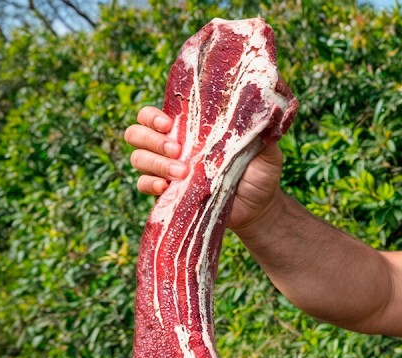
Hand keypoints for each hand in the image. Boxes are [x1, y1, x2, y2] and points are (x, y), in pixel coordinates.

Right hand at [124, 105, 285, 233]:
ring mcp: (167, 171)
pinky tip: (165, 186)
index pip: (153, 115)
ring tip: (182, 172)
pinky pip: (143, 185)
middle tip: (177, 149)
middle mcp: (172, 147)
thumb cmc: (260, 173)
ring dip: (155, 162)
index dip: (151, 116)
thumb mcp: (265, 148)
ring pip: (138, 158)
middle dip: (151, 139)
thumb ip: (260, 129)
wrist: (261, 208)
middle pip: (136, 133)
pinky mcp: (169, 194)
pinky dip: (149, 184)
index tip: (168, 123)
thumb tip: (262, 107)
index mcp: (189, 130)